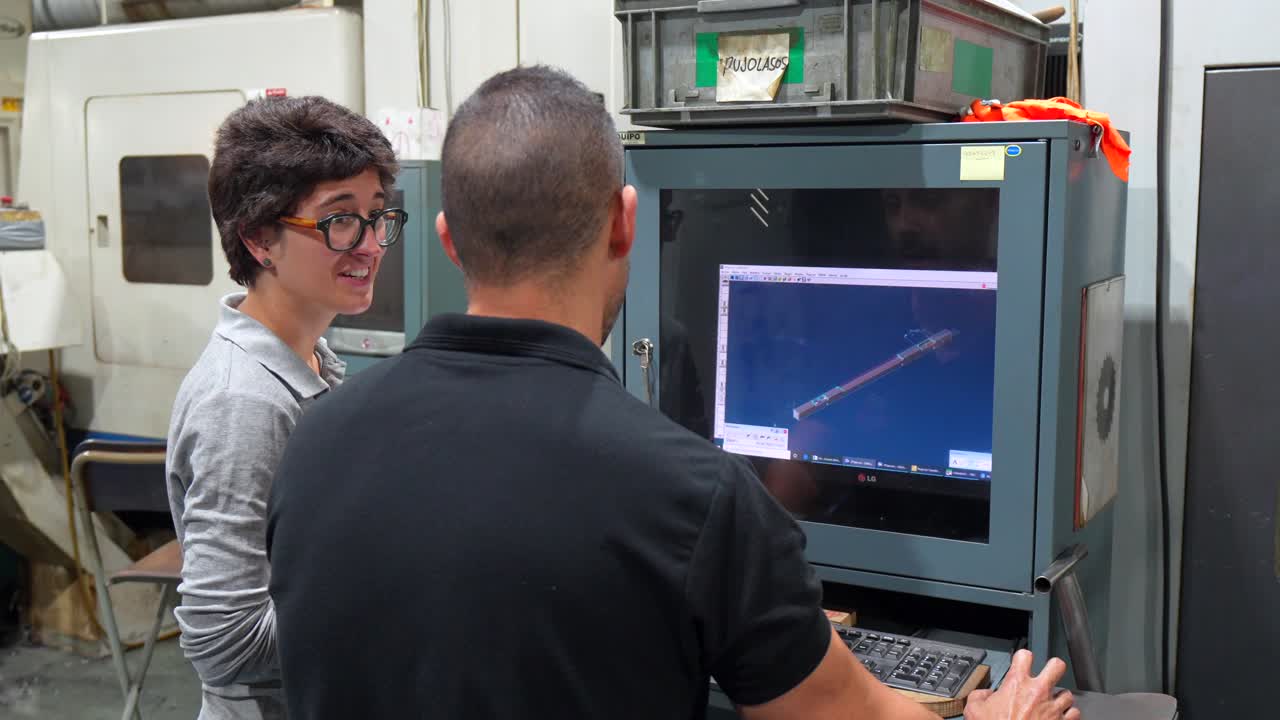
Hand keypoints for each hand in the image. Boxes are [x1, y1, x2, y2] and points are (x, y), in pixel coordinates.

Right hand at [964, 650, 1078, 719]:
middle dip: (1053, 668)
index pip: (1025, 656)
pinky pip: (1074, 713)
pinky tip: (1060, 717)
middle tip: (1047, 674)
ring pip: (1067, 693)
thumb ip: (979, 696)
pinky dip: (1068, 715)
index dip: (1023, 658)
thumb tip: (985, 695)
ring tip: (1051, 703)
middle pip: (1056, 666)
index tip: (1022, 663)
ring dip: (1059, 698)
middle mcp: (1038, 692)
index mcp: (1017, 683)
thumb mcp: (974, 710)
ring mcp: (1053, 707)